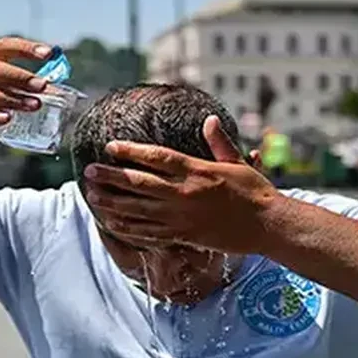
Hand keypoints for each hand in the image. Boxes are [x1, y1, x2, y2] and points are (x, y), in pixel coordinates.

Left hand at [82, 116, 282, 253]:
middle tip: (89, 172)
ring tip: (92, 196)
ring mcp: (182, 217)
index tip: (110, 147)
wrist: (268, 226)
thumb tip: (209, 121)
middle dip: (111, 177)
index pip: (157, 158)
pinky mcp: (184, 236)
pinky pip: (150, 232)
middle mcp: (185, 194)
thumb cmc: (255, 192)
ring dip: (112, 203)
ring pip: (139, 210)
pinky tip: (112, 222)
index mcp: (197, 171)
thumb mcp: (238, 162)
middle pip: (139, 183)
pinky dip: (129, 227)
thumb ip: (219, 143)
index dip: (131, 152)